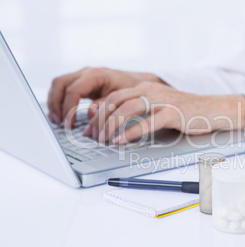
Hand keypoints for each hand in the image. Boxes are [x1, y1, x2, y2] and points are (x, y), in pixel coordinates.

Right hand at [47, 67, 163, 126]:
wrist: (138, 82)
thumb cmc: (132, 89)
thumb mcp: (122, 98)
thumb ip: (106, 105)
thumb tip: (90, 113)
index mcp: (96, 75)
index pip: (73, 90)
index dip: (68, 108)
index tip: (69, 124)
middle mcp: (86, 72)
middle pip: (60, 83)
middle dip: (56, 103)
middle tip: (59, 122)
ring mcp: (82, 76)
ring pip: (59, 84)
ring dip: (54, 102)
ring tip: (57, 120)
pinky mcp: (82, 82)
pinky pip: (64, 88)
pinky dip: (59, 100)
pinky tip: (59, 115)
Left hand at [84, 82, 244, 143]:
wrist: (214, 109)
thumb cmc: (186, 112)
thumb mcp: (160, 106)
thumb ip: (140, 111)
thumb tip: (118, 123)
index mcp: (146, 88)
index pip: (113, 96)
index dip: (98, 112)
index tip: (90, 127)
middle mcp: (151, 90)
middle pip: (115, 100)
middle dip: (99, 119)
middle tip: (92, 135)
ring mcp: (162, 100)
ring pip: (126, 109)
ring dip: (111, 125)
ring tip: (104, 140)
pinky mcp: (172, 113)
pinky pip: (146, 122)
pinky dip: (130, 132)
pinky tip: (121, 141)